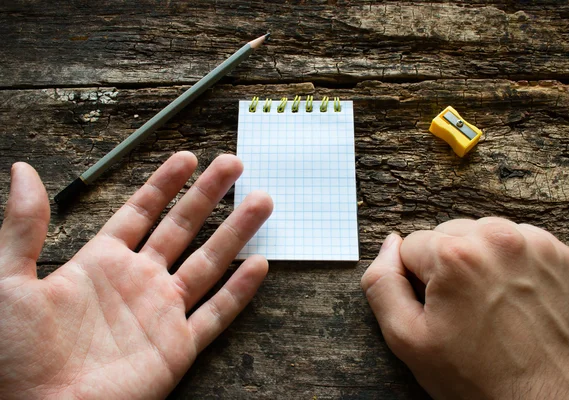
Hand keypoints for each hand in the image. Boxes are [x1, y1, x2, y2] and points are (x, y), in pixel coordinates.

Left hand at [0, 152, 271, 399]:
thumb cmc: (12, 355)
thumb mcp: (7, 280)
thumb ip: (22, 226)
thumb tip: (23, 171)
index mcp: (101, 262)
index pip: (141, 211)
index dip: (165, 183)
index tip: (188, 158)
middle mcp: (138, 282)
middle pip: (183, 227)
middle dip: (210, 195)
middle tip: (234, 165)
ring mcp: (161, 313)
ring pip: (209, 262)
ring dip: (236, 232)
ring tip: (260, 202)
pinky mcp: (178, 347)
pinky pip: (216, 314)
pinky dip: (239, 291)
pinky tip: (259, 265)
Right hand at [362, 217, 568, 399]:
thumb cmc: (476, 377)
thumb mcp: (406, 337)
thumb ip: (382, 283)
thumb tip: (390, 244)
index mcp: (455, 256)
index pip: (411, 245)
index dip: (416, 280)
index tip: (438, 309)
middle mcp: (497, 239)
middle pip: (447, 233)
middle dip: (446, 265)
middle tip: (462, 308)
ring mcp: (534, 245)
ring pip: (481, 233)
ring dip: (477, 259)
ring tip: (487, 301)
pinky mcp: (559, 255)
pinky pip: (517, 240)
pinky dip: (509, 262)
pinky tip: (512, 295)